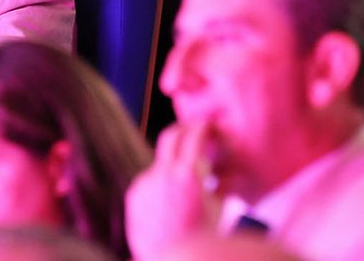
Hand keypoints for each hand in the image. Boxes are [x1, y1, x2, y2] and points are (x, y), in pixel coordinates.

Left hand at [125, 121, 223, 259]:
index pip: (194, 136)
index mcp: (188, 176)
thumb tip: (229, 170)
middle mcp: (163, 175)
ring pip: (161, 164)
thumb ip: (222, 183)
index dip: (202, 127)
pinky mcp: (134, 196)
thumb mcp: (219, 209)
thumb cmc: (201, 239)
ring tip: (186, 188)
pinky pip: (149, 182)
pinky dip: (161, 185)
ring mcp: (145, 184)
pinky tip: (170, 203)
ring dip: (174, 166)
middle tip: (193, 130)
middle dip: (183, 129)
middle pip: (170, 136)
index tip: (207, 125)